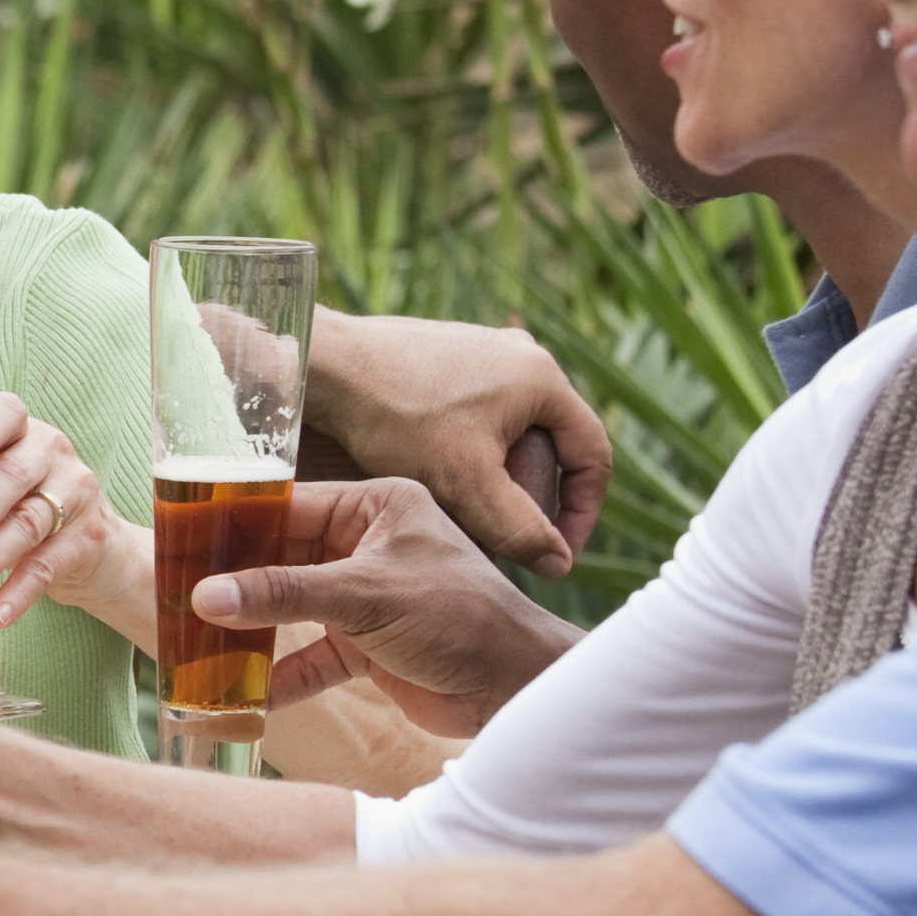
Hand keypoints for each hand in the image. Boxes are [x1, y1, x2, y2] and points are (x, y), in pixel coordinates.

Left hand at [0, 390, 130, 631]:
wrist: (94, 546)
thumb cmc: (16, 505)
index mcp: (17, 430)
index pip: (6, 412)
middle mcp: (50, 452)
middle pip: (14, 475)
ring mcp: (75, 492)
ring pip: (30, 522)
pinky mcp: (87, 538)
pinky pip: (50, 564)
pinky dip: (21, 591)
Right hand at [186, 476, 582, 737]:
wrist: (515, 688)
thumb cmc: (459, 617)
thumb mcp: (365, 595)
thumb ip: (284, 594)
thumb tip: (205, 595)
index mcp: (376, 508)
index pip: (290, 507)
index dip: (235, 525)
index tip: (183, 540)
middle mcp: (369, 545)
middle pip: (283, 559)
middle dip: (236, 583)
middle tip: (178, 594)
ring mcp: (367, 597)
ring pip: (292, 609)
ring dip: (254, 631)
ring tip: (198, 644)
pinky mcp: (368, 646)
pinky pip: (312, 655)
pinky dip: (283, 675)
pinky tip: (247, 695)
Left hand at [309, 312, 610, 570]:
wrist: (322, 366)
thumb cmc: (394, 417)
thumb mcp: (466, 483)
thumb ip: (519, 528)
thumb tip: (558, 563)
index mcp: (543, 378)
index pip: (593, 456)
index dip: (584, 513)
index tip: (559, 552)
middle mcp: (521, 356)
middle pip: (553, 444)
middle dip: (536, 497)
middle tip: (509, 537)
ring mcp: (482, 352)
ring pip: (512, 431)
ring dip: (501, 476)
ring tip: (470, 514)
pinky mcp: (445, 357)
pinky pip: (478, 414)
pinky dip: (471, 451)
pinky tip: (436, 478)